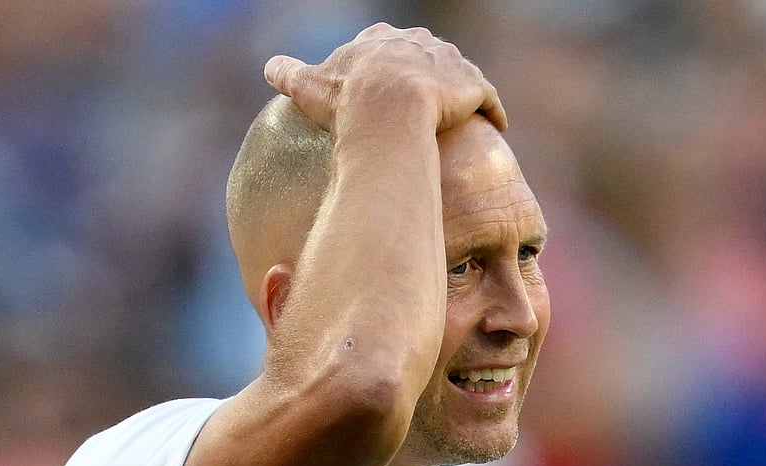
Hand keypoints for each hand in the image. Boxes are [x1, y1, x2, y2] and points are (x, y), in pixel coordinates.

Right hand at [262, 23, 506, 133]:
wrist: (389, 112)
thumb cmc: (348, 101)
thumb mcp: (311, 85)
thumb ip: (290, 74)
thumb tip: (270, 68)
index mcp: (381, 39)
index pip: (385, 44)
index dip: (387, 64)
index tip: (386, 84)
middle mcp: (418, 42)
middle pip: (425, 54)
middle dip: (426, 72)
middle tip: (426, 103)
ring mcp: (449, 62)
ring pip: (459, 73)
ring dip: (462, 90)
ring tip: (460, 115)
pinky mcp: (474, 87)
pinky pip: (489, 99)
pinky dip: (492, 111)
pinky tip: (495, 125)